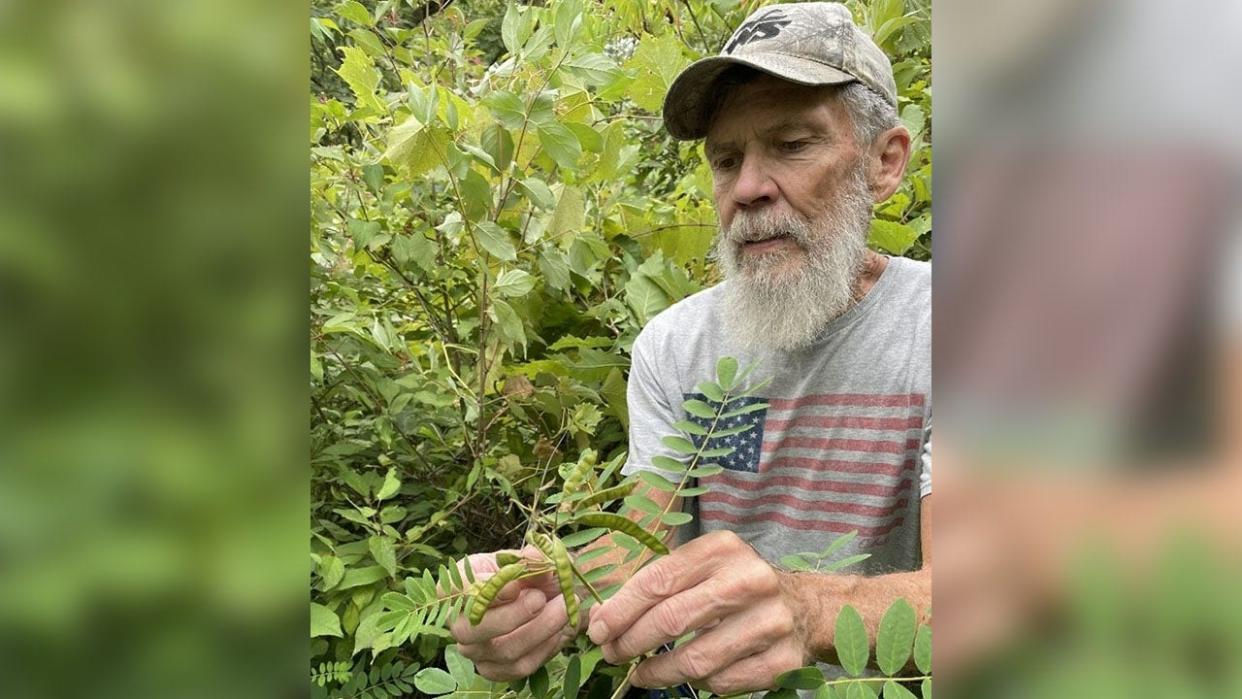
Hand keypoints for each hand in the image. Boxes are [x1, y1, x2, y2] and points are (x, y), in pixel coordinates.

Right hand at [450, 547, 576, 680]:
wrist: (540, 598)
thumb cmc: (523, 575)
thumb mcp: (524, 560)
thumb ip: (528, 559)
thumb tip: (535, 558)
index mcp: (454, 589)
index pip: (457, 591)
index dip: (483, 590)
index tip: (515, 583)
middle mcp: (459, 625)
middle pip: (474, 630)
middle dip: (514, 615)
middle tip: (541, 598)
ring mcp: (476, 652)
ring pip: (505, 651)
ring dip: (541, 629)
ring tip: (565, 608)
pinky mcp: (496, 670)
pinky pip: (522, 666)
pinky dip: (546, 647)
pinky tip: (560, 629)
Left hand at [586, 531, 809, 693]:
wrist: (806, 606)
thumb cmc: (737, 584)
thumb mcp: (704, 566)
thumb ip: (657, 584)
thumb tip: (602, 617)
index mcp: (723, 549)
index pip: (659, 580)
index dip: (621, 609)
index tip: (598, 629)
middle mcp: (750, 581)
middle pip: (672, 620)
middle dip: (631, 642)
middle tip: (612, 653)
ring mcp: (771, 622)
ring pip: (695, 660)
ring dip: (657, 671)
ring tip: (640, 672)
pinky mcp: (783, 660)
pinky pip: (723, 683)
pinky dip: (697, 683)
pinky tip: (686, 674)